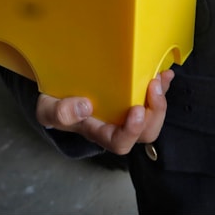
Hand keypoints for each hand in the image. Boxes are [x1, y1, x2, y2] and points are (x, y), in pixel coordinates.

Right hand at [35, 69, 174, 154]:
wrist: (56, 95)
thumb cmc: (54, 105)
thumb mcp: (48, 109)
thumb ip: (61, 113)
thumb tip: (85, 106)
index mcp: (98, 132)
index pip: (119, 142)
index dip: (132, 130)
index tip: (137, 109)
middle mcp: (117, 126)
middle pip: (145, 133)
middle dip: (156, 113)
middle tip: (154, 87)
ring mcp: (126, 112)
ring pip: (153, 115)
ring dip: (160, 97)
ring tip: (161, 77)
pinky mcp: (131, 97)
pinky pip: (151, 97)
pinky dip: (161, 85)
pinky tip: (165, 72)